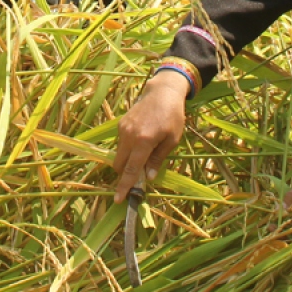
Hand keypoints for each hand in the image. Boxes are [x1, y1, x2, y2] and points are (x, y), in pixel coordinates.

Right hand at [112, 71, 189, 202]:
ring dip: (127, 161)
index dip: (124, 186)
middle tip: (139, 176)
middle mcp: (129, 136)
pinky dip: (128, 150)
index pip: (131, 169)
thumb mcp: (172, 139)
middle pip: (119, 164)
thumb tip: (148, 177)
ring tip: (145, 154)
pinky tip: (142, 142)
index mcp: (144, 141)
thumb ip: (158, 158)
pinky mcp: (121, 124)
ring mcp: (123, 129)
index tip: (119, 199)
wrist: (162, 92)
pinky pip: (121, 144)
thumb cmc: (173, 116)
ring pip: (119, 154)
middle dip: (125, 174)